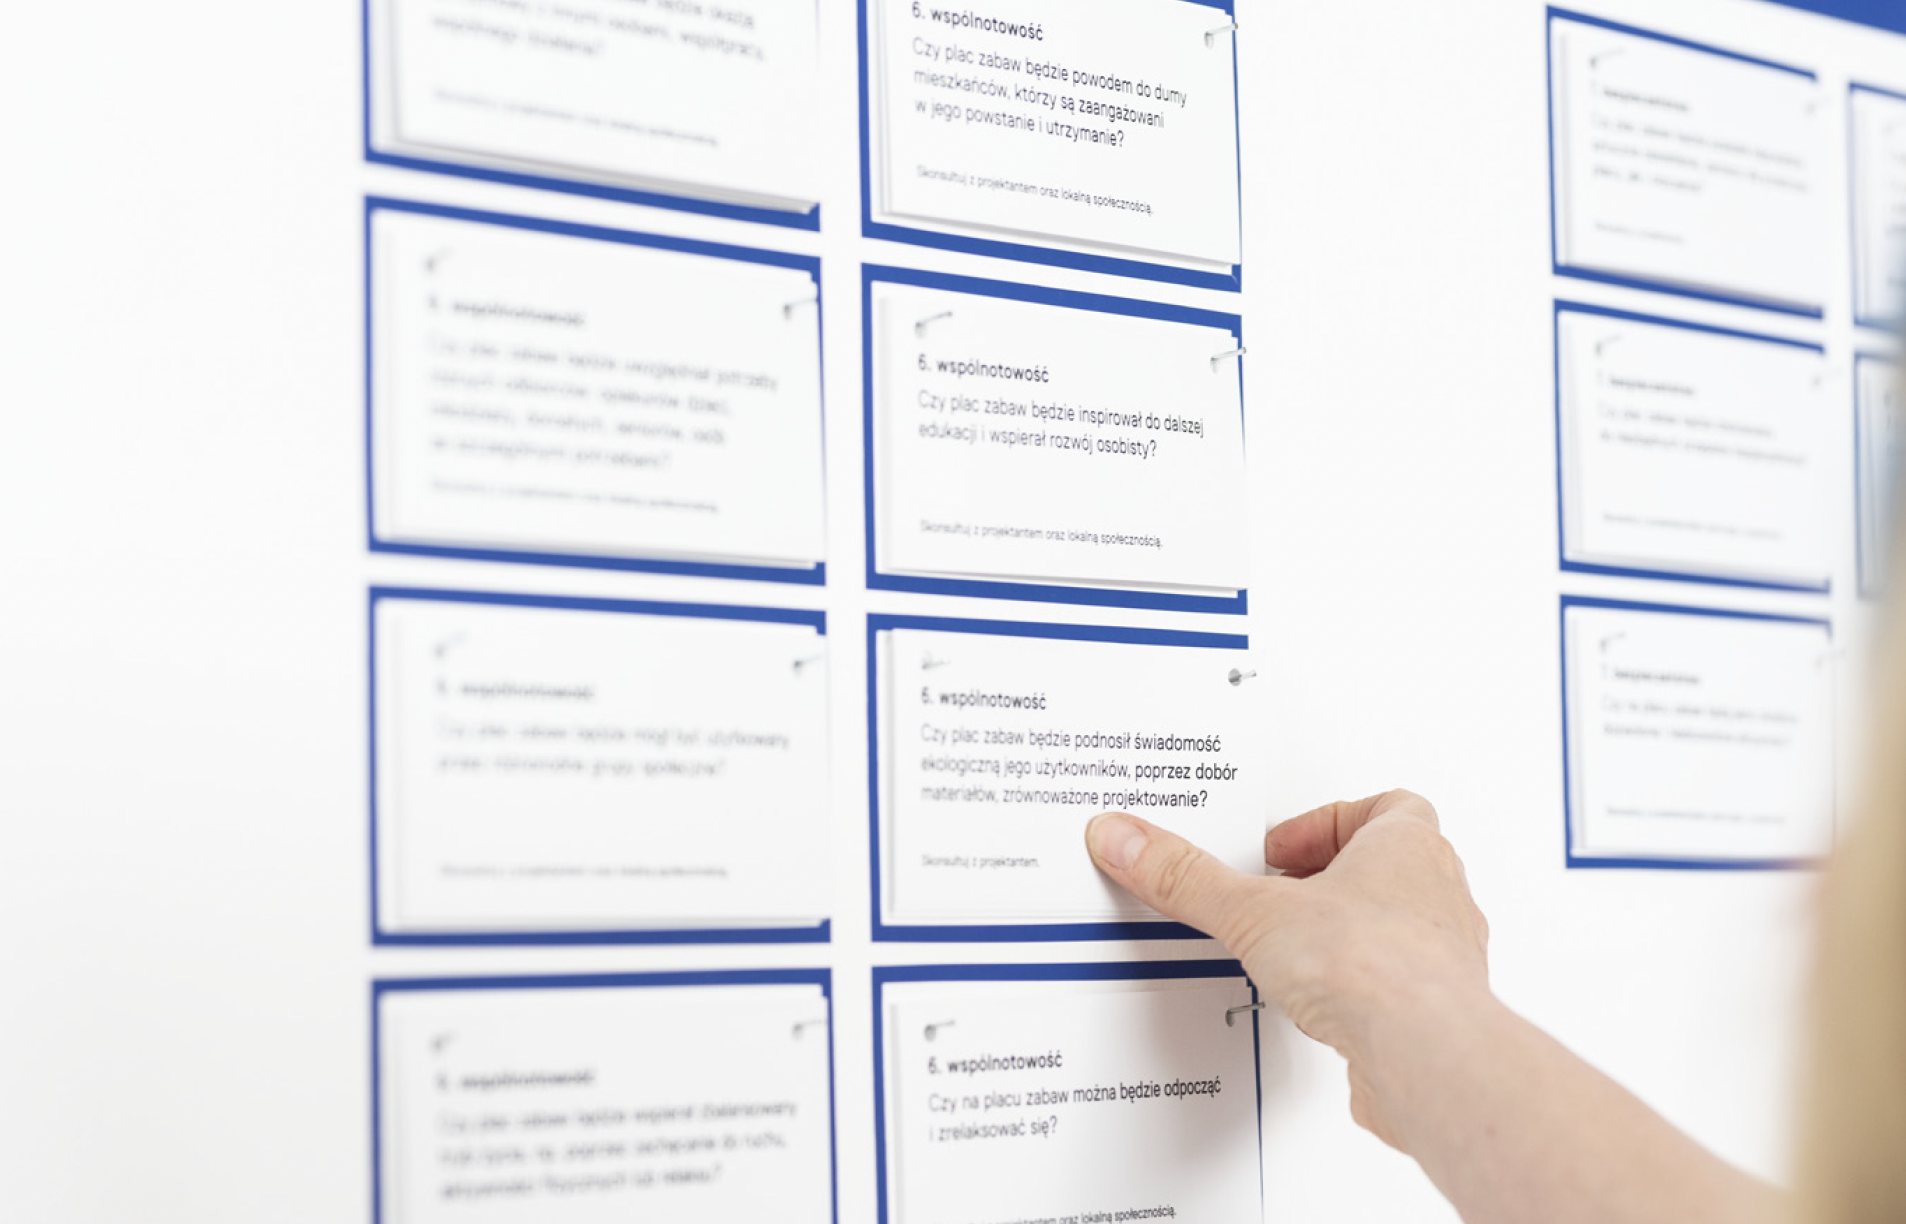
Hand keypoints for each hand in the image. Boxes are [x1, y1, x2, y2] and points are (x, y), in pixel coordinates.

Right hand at [1084, 790, 1489, 1148]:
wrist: (1423, 1050)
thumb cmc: (1374, 966)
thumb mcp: (1252, 911)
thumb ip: (1186, 877)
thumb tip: (1132, 841)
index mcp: (1408, 846)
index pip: (1385, 807)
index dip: (1329, 822)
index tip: (1285, 846)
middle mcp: (1438, 895)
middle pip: (1391, 866)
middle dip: (1333, 877)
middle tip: (1288, 890)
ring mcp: (1444, 956)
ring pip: (1401, 927)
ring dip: (1351, 933)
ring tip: (1300, 948)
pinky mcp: (1437, 1012)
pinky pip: (1401, 986)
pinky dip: (1362, 989)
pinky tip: (1326, 1007)